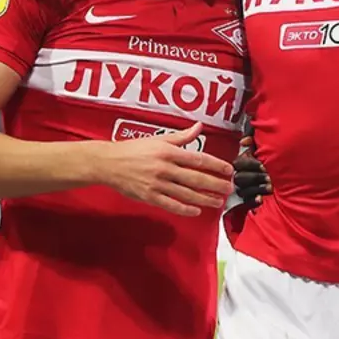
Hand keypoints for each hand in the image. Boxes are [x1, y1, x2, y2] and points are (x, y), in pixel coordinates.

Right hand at [101, 123, 234, 216]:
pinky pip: (171, 204)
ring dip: (205, 199)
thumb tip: (199, 126)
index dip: (216, 165)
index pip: (198, 159)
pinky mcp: (149, 196)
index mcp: (168, 152)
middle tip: (229, 188)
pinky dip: (185, 209)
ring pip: (186, 193)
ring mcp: (157, 184)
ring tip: (218, 201)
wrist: (108, 163)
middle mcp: (165, 168)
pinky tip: (196, 211)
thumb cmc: (134, 149)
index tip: (229, 170)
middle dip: (215, 184)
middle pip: (196, 178)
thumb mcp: (158, 139)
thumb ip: (181, 137)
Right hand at [232, 132, 269, 207]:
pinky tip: (261, 199)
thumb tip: (244, 141)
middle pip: (240, 178)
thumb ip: (254, 139)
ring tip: (271, 188)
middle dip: (256, 178)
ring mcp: (243, 189)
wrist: (284, 178)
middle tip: (270, 178)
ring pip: (243, 191)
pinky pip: (246, 203)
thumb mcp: (263, 147)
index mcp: (243, 162)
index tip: (264, 166)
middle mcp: (240, 175)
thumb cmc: (273, 160)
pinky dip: (253, 201)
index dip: (251, 164)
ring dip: (257, 189)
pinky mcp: (247, 202)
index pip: (240, 163)